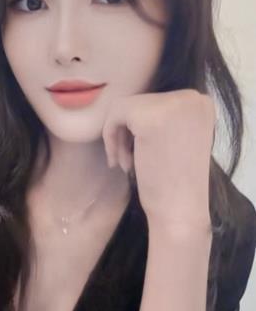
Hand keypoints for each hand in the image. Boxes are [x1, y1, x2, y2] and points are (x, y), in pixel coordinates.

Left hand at [101, 88, 215, 228]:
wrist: (180, 212)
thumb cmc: (174, 182)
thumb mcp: (176, 138)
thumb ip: (163, 116)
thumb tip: (130, 102)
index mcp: (201, 102)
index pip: (156, 100)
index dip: (139, 127)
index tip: (139, 153)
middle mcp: (192, 98)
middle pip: (140, 101)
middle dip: (127, 132)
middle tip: (129, 162)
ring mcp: (173, 105)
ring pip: (124, 106)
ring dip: (118, 136)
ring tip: (125, 163)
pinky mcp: (150, 117)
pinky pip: (115, 115)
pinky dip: (110, 137)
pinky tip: (122, 162)